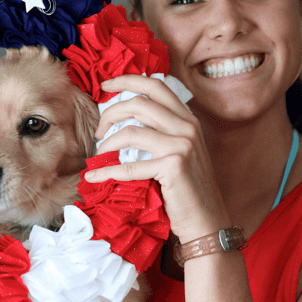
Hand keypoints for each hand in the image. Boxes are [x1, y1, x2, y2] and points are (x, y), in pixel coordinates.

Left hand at [84, 75, 231, 242]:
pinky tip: (94, 176)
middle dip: (110, 113)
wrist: (207, 221)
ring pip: (130, 131)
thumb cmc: (187, 189)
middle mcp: (187, 127)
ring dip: (107, 143)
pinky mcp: (174, 167)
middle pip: (138, 104)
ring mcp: (182, 146)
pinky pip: (130, 165)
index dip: (128, 80)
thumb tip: (126, 115)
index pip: (156, 86)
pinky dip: (107, 171)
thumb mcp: (180, 151)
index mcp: (188, 120)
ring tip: (100, 154)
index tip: (106, 84)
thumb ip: (162, 131)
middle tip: (98, 130)